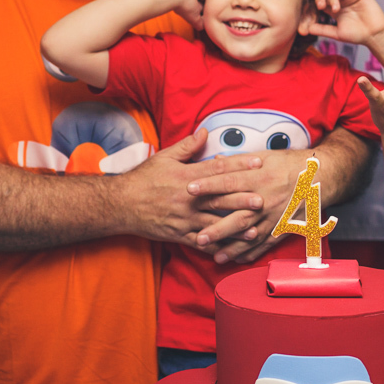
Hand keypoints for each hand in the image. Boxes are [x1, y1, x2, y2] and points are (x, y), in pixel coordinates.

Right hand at [113, 129, 265, 251]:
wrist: (120, 205)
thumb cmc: (143, 179)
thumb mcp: (164, 157)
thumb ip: (187, 146)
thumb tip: (205, 132)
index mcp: (186, 176)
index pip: (218, 169)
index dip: (240, 165)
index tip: (258, 162)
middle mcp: (188, 198)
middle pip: (220, 198)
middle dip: (242, 199)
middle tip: (263, 200)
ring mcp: (184, 219)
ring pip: (214, 224)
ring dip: (235, 228)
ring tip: (254, 230)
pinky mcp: (179, 234)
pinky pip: (201, 243)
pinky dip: (216, 247)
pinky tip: (232, 250)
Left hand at [186, 147, 320, 263]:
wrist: (318, 176)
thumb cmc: (288, 164)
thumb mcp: (264, 156)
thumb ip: (238, 162)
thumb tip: (214, 161)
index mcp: (261, 178)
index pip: (230, 182)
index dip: (209, 185)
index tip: (190, 188)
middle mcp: (267, 200)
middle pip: (239, 215)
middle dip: (218, 227)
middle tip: (198, 235)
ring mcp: (275, 217)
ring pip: (251, 235)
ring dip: (232, 247)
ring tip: (215, 256)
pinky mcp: (282, 228)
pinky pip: (265, 244)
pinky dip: (251, 253)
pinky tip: (237, 259)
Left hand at [310, 0, 383, 50]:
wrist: (374, 35)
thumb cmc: (357, 35)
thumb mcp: (337, 33)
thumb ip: (323, 30)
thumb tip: (307, 29)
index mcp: (334, 10)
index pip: (321, 3)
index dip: (316, 5)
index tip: (315, 11)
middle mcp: (341, 2)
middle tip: (321, 6)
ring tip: (336, 9)